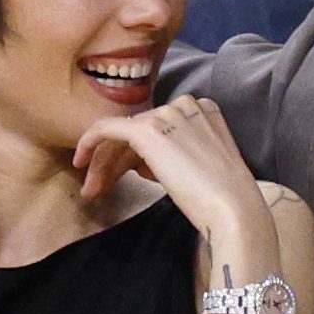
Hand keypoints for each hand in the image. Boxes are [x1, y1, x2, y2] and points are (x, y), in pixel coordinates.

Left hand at [73, 92, 268, 236]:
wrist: (233, 209)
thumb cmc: (224, 200)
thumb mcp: (202, 168)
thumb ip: (177, 155)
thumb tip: (141, 163)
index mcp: (204, 110)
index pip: (160, 128)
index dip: (138, 155)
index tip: (129, 178)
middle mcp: (185, 104)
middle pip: (139, 130)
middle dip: (116, 160)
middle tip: (99, 188)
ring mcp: (166, 114)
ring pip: (122, 135)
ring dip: (104, 163)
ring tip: (94, 190)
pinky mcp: (148, 130)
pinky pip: (107, 129)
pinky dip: (90, 142)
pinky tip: (80, 161)